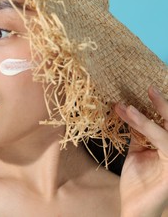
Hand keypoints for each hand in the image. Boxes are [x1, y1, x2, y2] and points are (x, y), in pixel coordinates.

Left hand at [115, 86, 167, 216]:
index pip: (166, 124)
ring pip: (166, 131)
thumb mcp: (136, 154)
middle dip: (163, 104)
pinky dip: (147, 127)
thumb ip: (137, 136)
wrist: (135, 208)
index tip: (145, 90)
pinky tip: (133, 117)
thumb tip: (131, 115)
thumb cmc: (137, 183)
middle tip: (149, 88)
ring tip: (128, 108)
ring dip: (146, 117)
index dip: (157, 107)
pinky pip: (163, 142)